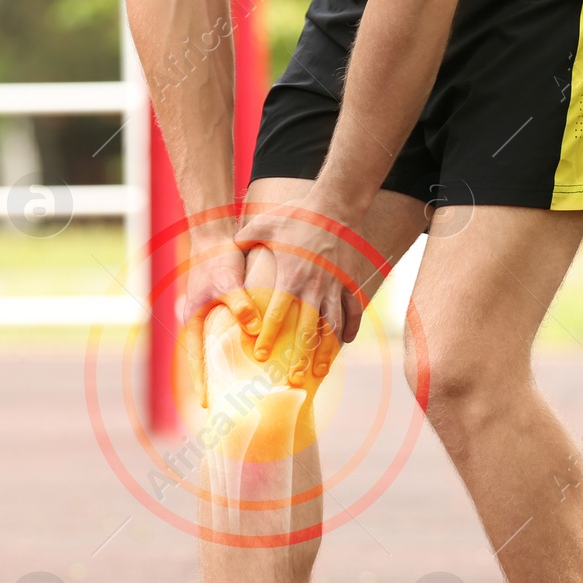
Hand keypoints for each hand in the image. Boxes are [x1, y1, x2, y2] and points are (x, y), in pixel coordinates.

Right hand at [181, 219, 261, 408]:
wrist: (216, 235)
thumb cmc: (218, 258)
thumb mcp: (227, 281)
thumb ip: (240, 305)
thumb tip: (254, 329)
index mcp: (194, 320)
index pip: (195, 357)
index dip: (201, 381)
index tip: (204, 403)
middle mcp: (202, 322)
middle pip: (207, 359)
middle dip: (216, 382)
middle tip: (225, 408)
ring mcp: (213, 317)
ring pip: (221, 349)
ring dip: (230, 369)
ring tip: (244, 392)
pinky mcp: (227, 310)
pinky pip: (233, 335)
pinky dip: (242, 350)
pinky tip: (257, 362)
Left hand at [234, 191, 377, 384]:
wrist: (338, 204)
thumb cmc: (299, 213)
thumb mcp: (264, 223)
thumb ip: (245, 239)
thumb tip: (229, 247)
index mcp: (291, 277)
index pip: (277, 315)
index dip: (268, 337)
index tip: (261, 356)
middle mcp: (314, 287)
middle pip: (307, 331)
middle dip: (299, 357)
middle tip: (292, 378)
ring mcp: (335, 287)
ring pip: (331, 327)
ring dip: (326, 352)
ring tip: (319, 372)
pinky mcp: (350, 282)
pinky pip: (353, 311)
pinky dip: (350, 329)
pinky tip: (344, 344)